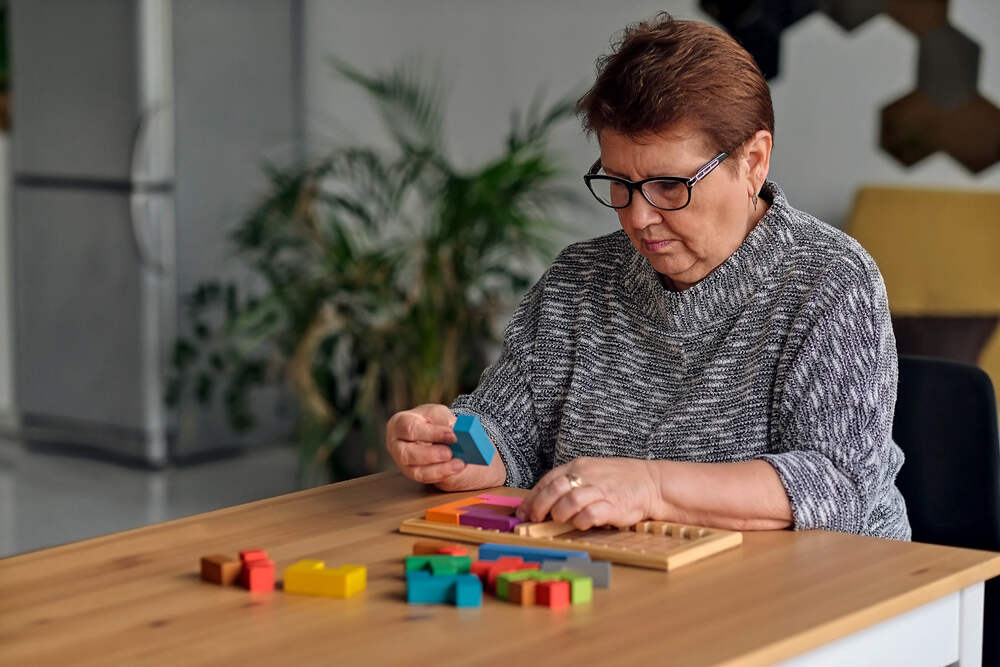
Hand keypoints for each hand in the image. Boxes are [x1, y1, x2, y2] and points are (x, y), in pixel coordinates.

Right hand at [385, 404, 465, 483]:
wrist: (431, 432)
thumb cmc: (431, 420)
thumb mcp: (438, 414)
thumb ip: (445, 421)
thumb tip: (457, 432)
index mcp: (399, 423)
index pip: (411, 428)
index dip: (432, 433)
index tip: (453, 435)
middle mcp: (396, 444)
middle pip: (407, 453)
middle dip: (431, 454)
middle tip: (450, 453)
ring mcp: (401, 462)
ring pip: (415, 471)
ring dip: (439, 469)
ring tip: (458, 463)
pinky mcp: (412, 473)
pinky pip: (425, 478)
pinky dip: (442, 474)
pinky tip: (455, 468)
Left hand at [515, 457, 660, 528]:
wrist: (651, 482)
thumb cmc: (616, 481)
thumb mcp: (589, 474)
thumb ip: (567, 485)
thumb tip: (540, 503)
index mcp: (578, 467)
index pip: (548, 480)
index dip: (533, 498)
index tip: (523, 512)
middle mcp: (587, 476)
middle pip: (555, 489)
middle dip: (540, 506)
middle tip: (535, 518)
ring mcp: (601, 490)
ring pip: (571, 499)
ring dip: (560, 513)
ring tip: (558, 520)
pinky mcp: (614, 506)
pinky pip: (592, 513)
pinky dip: (581, 520)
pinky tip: (579, 524)